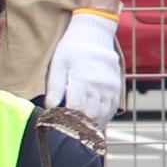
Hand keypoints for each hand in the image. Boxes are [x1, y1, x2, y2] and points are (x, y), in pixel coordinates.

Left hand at [44, 8, 125, 122]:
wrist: (94, 34)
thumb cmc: (72, 49)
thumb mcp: (58, 64)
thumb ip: (55, 87)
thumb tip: (50, 107)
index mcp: (82, 80)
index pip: (76, 110)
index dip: (68, 121)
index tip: (60, 126)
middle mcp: (99, 86)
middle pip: (91, 116)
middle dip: (79, 126)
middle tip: (69, 132)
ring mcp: (110, 88)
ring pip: (103, 116)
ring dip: (92, 125)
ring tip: (80, 131)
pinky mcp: (116, 89)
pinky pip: (112, 110)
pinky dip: (103, 119)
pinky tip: (93, 123)